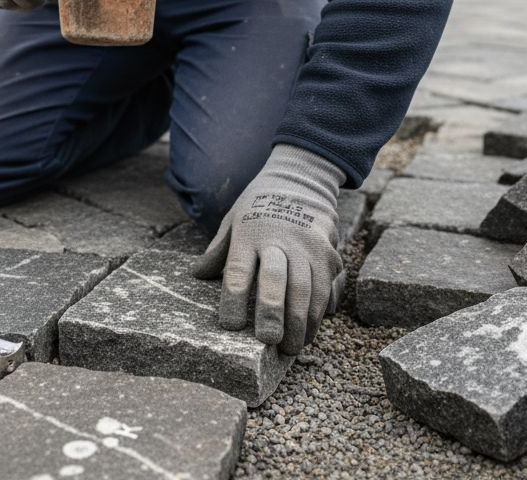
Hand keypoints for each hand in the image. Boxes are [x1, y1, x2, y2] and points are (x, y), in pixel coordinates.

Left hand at [193, 144, 344, 354]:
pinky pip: (328, 286)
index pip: (239, 270)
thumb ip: (218, 250)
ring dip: (301, 322)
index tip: (230, 326)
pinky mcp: (329, 252)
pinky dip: (320, 312)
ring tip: (292, 348)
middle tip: (269, 342)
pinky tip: (311, 331)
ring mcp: (309, 246)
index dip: (234, 300)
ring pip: (308, 289)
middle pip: (278, 282)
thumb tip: (197, 274)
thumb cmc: (259, 205)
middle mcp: (281, 240)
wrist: (301, 179)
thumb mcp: (233, 219)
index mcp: (250, 233)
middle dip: (274, 314)